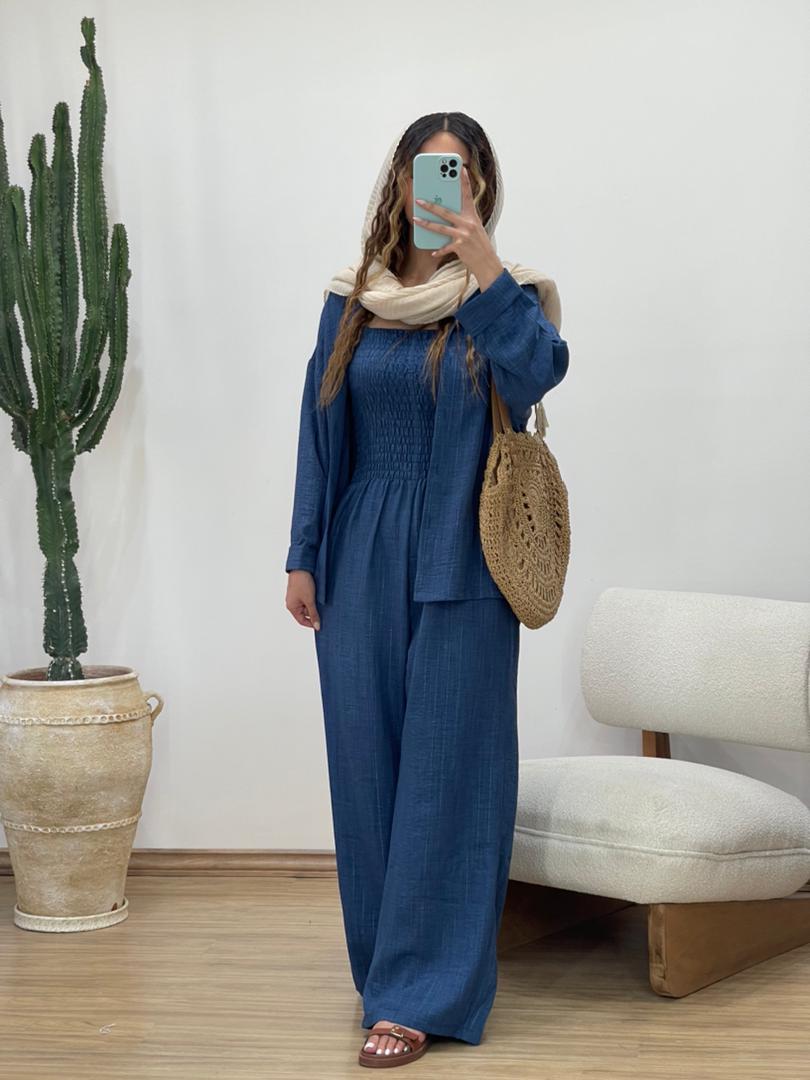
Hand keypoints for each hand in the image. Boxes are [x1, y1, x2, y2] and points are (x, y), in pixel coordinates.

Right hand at [286, 570, 320, 630]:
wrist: (301, 567)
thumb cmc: (303, 583)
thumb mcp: (310, 600)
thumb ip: (314, 614)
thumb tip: (317, 626)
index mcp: (292, 607)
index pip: (302, 621)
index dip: (311, 624)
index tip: (321, 624)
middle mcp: (292, 603)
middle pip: (305, 614)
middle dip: (314, 612)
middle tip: (323, 610)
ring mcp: (295, 597)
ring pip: (306, 606)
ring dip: (314, 605)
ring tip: (320, 600)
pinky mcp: (299, 591)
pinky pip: (306, 599)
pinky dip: (312, 599)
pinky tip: (318, 596)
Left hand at [413, 164, 501, 282]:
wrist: (486, 261)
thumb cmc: (478, 243)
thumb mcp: (474, 227)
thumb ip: (462, 218)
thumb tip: (444, 212)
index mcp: (472, 215)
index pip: (468, 195)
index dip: (464, 181)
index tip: (460, 169)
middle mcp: (468, 223)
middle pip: (446, 212)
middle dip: (431, 205)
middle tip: (418, 200)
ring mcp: (463, 235)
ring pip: (440, 228)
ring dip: (426, 224)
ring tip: (415, 219)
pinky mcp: (460, 247)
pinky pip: (445, 247)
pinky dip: (439, 250)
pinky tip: (432, 251)